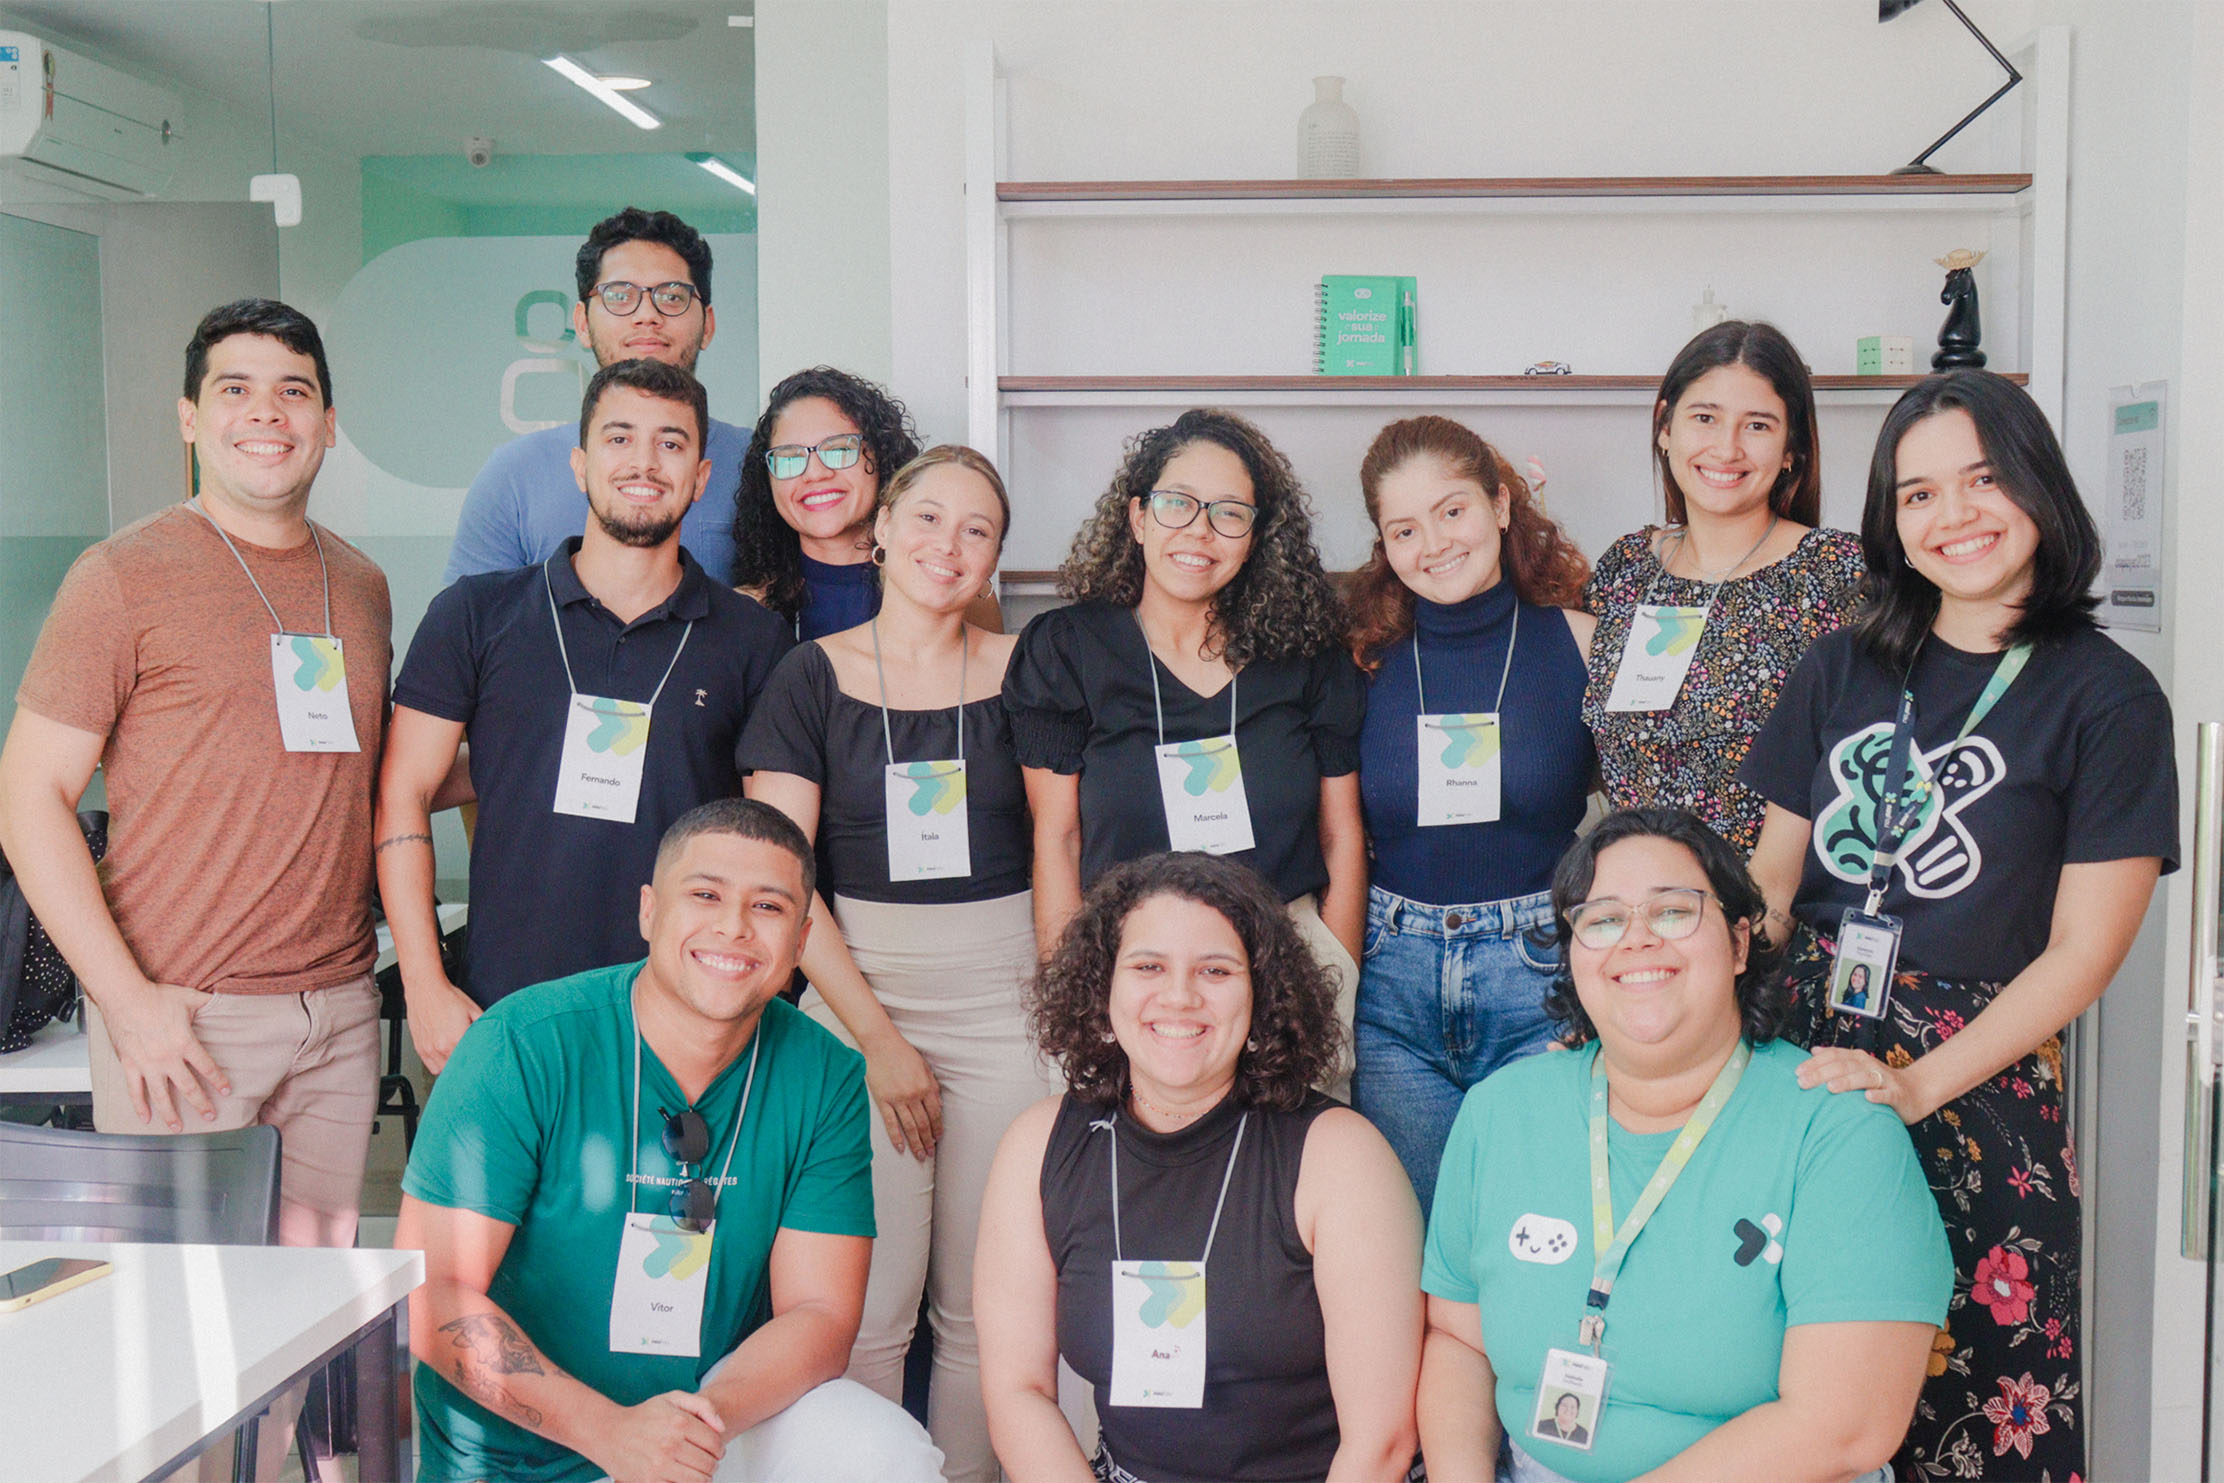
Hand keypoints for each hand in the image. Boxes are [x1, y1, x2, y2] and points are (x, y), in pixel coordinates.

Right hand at [98, 977, 227, 1129]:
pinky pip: (134, 1090)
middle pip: (188, 1087)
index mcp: (185, 1043)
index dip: (218, 1080)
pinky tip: (145, 1118)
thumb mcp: (189, 998)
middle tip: (209, 1115)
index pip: (207, 1067)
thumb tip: (223, 1001)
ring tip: (178, 1127)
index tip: (226, 1091)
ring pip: (161, 1096)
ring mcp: (147, 1065)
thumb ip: (208, 1003)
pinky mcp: (129, 1065)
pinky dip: (139, 1106)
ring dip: (170, 1113)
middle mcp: (167, 1058)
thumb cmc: (156, 996)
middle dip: (201, 1104)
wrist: (125, 997)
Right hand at [405, 973, 481, 1075]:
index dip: (478, 1061)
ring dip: (451, 1066)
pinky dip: (439, 1064)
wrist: (425, 988)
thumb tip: (494, 1034)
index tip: (482, 1060)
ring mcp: (429, 1049)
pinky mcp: (420, 1048)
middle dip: (465, 1064)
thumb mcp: (473, 1009)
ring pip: (443, 1070)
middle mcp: (441, 1047)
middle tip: (470, 1058)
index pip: (471, 1060)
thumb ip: (484, 1025)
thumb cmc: (447, 997)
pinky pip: (431, 1066)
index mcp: (456, 1039)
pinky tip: (445, 1055)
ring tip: (456, 1056)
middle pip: (457, 1068)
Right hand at [591, 1391, 727, 1482]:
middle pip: (709, 1464)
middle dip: (712, 1464)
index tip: (715, 1450)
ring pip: (698, 1480)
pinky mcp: (649, 1481)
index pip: (715, 1443)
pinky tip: (682, 1477)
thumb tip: (721, 1427)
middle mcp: (670, 1444)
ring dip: (703, 1478)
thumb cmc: (644, 1415)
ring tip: (697, 1472)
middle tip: (706, 1462)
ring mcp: (659, 1466)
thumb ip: (703, 1406)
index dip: (719, 1449)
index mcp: (679, 1423)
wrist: (608, 1432)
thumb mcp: (673, 1399)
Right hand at [862, 1029, 941, 1159]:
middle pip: (923, 1123)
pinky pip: (891, 1123)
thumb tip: (939, 1105)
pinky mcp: (883, 1100)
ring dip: (916, 1143)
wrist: (881, 1044)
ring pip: (909, 1127)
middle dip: (928, 1140)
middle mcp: (914, 1095)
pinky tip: (900, 1148)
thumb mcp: (924, 1066)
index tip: (938, 1139)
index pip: (935, 1113)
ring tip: (920, 1156)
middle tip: (930, 1153)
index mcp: (926, 1086)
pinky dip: (896, 1137)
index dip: (937, 1128)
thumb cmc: (903, 1053)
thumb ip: (933, 1085)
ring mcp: (898, 1099)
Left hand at [1796, 1047, 1931, 1124]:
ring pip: (1864, 1077)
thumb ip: (1837, 1059)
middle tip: (1804, 1082)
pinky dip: (1878, 1095)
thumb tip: (1814, 1050)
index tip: (1797, 1072)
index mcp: (1858, 1059)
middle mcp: (1870, 1065)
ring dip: (1847, 1081)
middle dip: (1822, 1073)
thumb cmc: (1881, 1081)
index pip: (1833, 1056)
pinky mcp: (1897, 1094)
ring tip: (1831, 1088)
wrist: (1917, 1091)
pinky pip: (1888, 1094)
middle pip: (1844, 1066)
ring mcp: (1884, 1079)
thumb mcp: (1858, 1068)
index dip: (1815, 1063)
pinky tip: (1868, 1098)